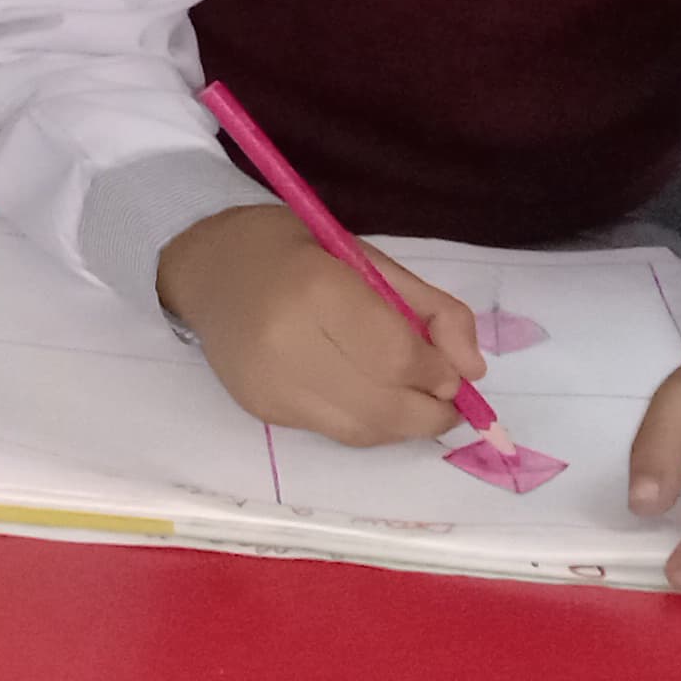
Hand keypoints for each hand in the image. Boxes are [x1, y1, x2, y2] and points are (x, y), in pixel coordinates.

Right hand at [155, 203, 487, 447]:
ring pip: (362, 431)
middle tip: (448, 399)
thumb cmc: (294, 250)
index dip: (439, 373)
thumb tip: (473, 370)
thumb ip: (431, 308)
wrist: (206, 268)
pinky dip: (367, 422)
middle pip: (384, 406)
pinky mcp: (260, 409)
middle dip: (432, 411)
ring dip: (404, 425)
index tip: (453, 369)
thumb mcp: (369, 256)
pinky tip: (369, 396)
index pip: (398, 357)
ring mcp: (269, 383)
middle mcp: (286, 344)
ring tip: (419, 402)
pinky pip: (334, 431)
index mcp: (317, 290)